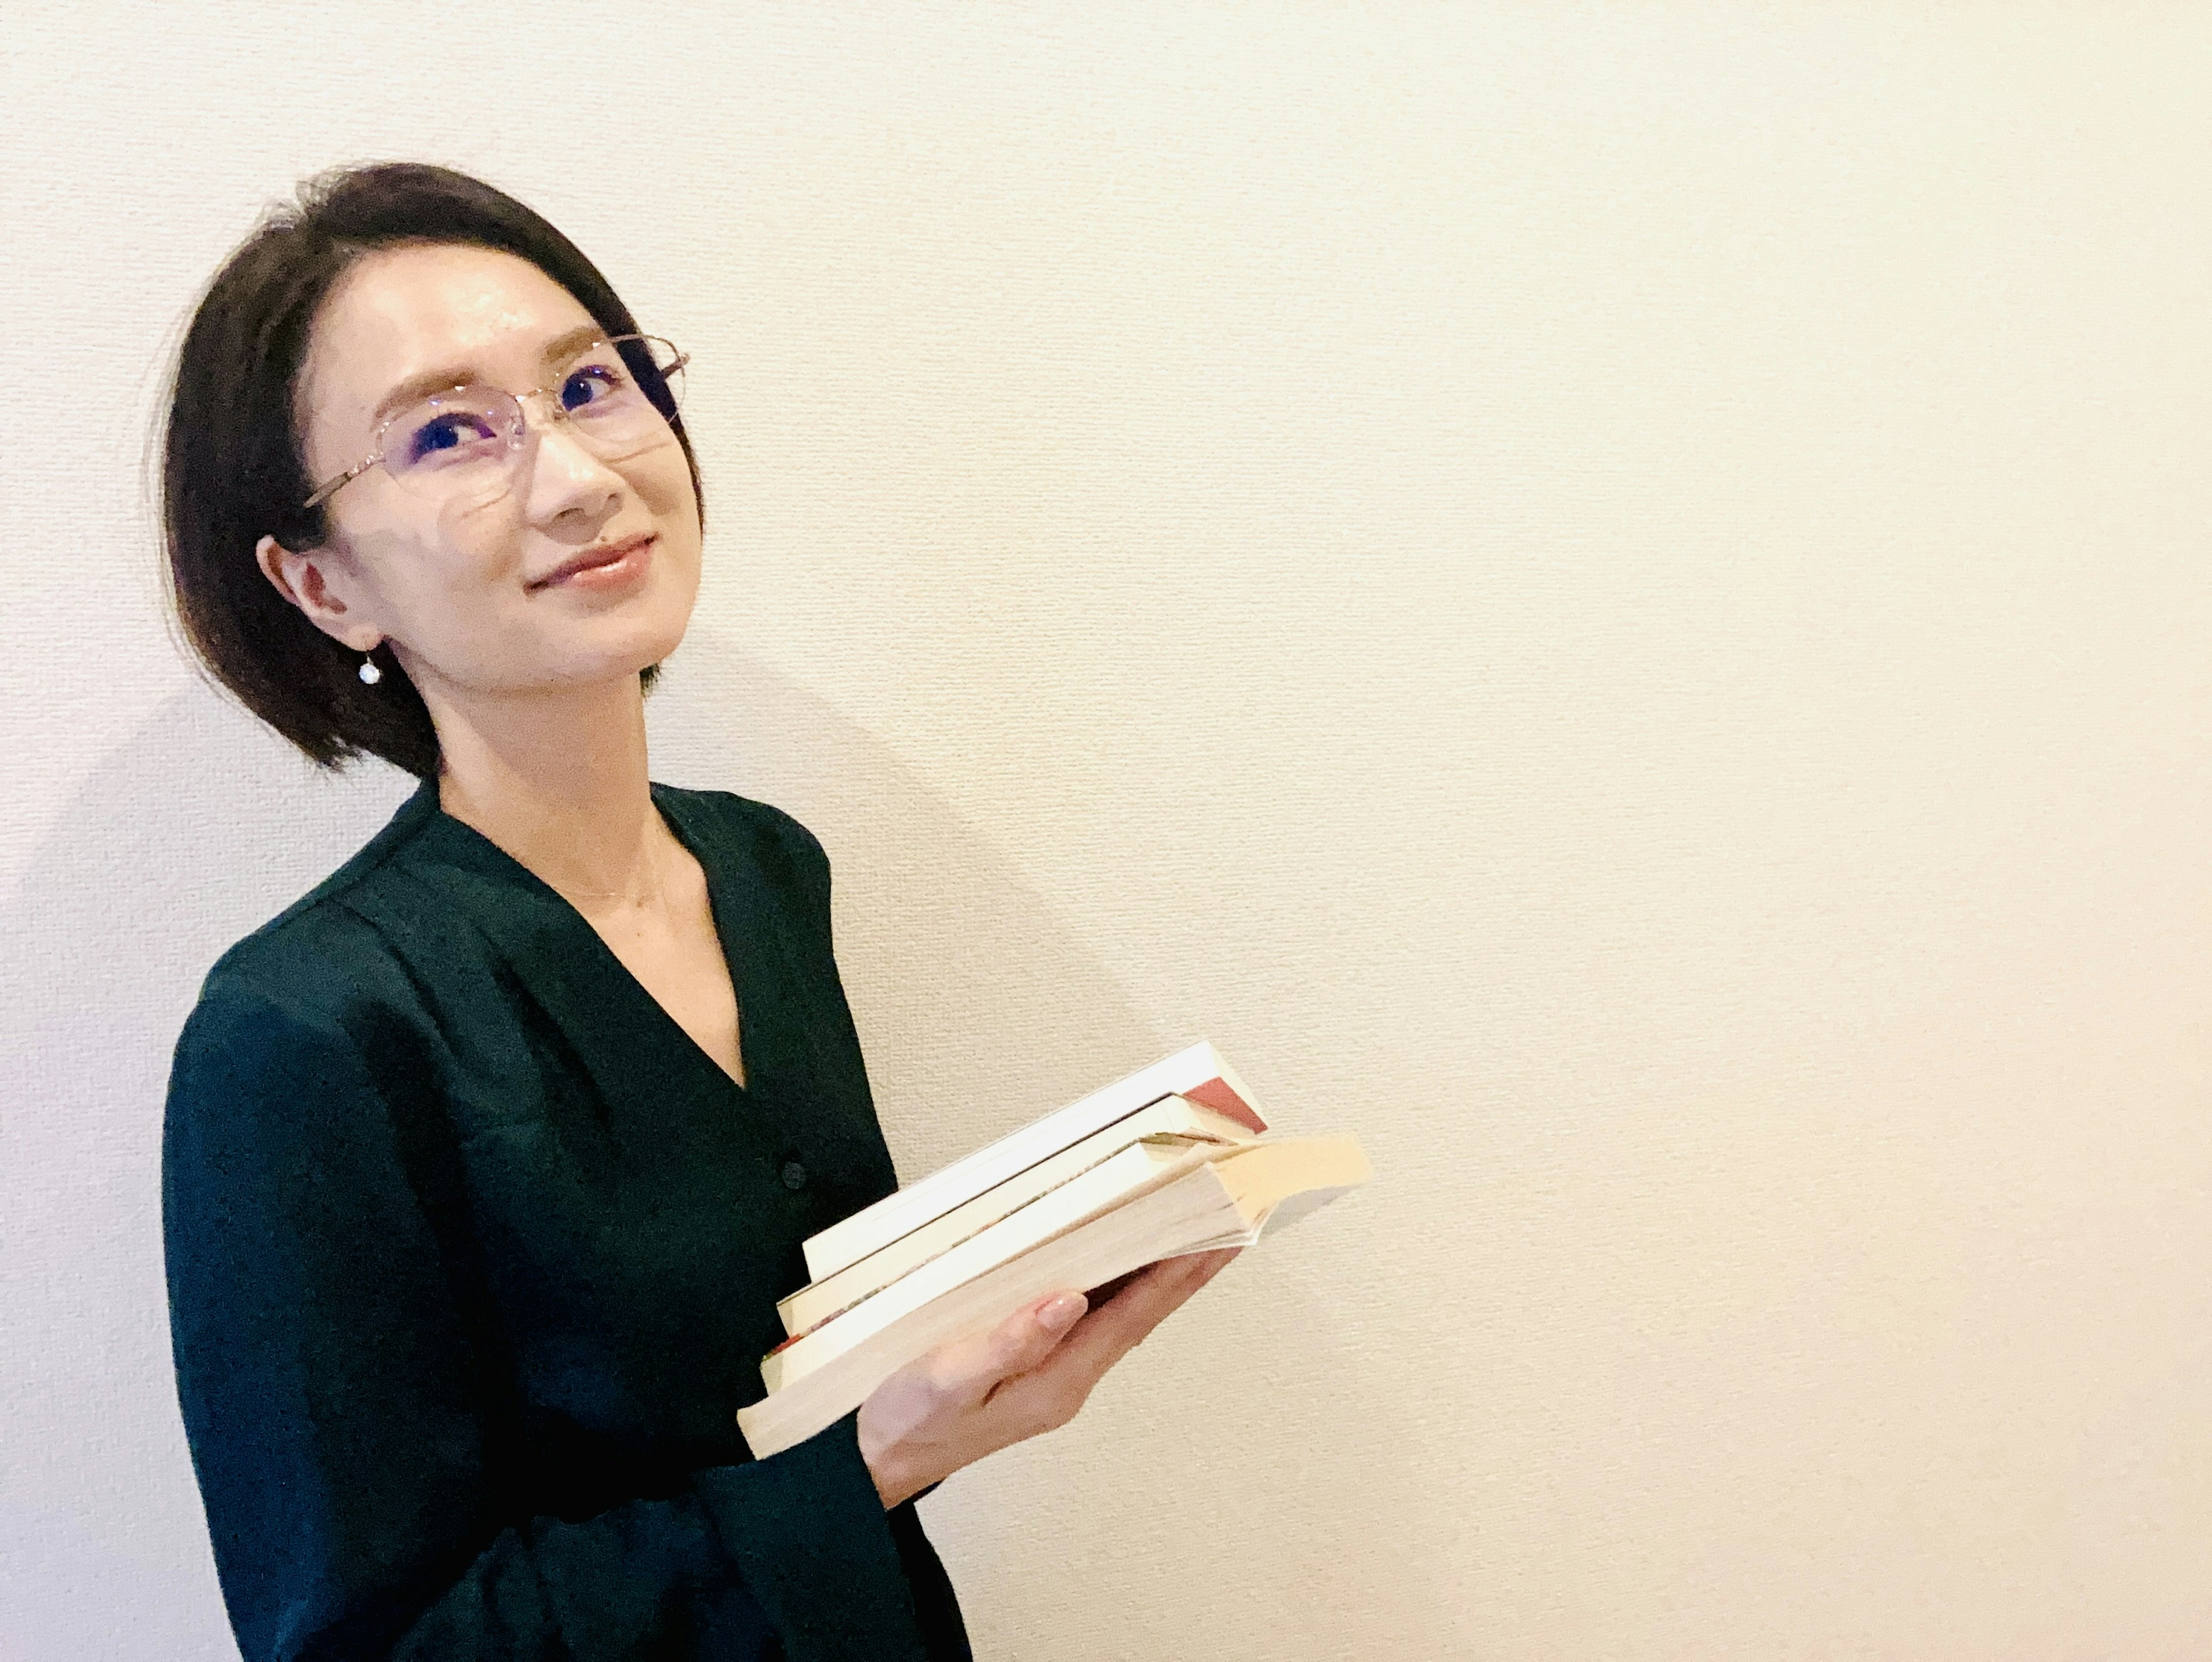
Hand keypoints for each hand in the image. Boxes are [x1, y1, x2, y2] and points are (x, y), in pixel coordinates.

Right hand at [854, 1248, 1240, 1507]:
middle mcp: (1069, 1378)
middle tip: (1228, 1219)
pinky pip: (1093, 1317)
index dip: (1180, 1274)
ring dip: (1157, 1272)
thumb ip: (1011, 1341)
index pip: (1136, 1317)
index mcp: (1059, 1381)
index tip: (1222, 1236)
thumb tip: (1070, 1300)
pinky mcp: (1036, 1365)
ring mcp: (1055, 1373)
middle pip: (1142, 1313)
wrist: (878, 1460)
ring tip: (1192, 1229)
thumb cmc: (909, 1418)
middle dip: (1185, 1267)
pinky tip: (1122, 1259)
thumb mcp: (951, 1377)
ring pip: (1122, 1313)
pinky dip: (1118, 1282)